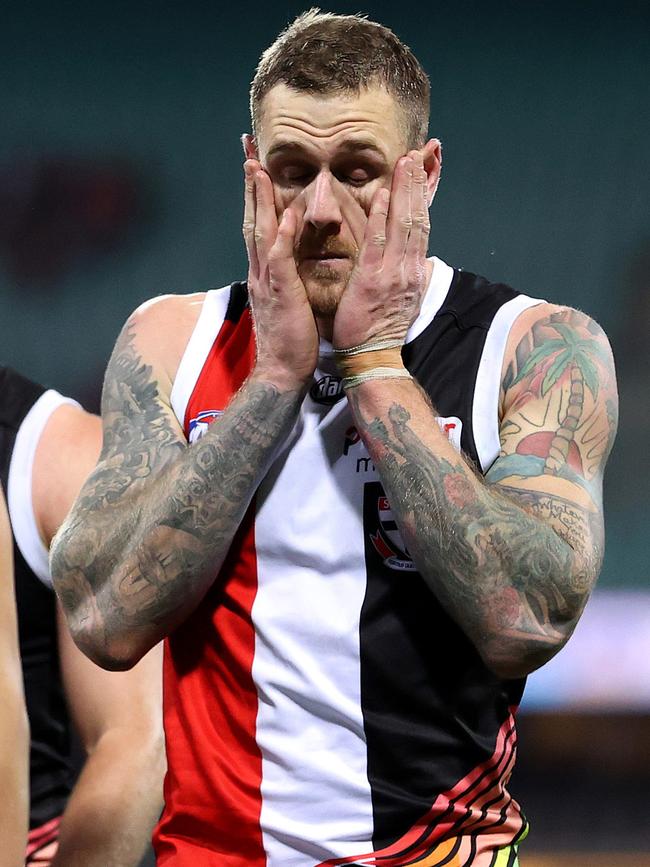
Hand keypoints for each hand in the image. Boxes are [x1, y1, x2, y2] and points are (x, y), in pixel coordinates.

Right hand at [242, 160, 318, 388]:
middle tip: (248, 152)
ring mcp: (267, 282)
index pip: (259, 226)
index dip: (256, 196)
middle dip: (250, 185)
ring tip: (257, 169)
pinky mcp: (280, 294)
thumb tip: (293, 259)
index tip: (256, 167)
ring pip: (260, 233)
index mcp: (265, 273)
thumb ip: (287, 276)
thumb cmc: (292, 339)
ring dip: (258, 200)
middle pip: (252, 220)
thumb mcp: (289, 299)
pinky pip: (279, 261)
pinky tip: (285, 214)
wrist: (282, 371)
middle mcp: (260, 272)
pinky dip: (281, 236)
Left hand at [332, 151, 429, 349]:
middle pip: (417, 218)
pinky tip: (384, 195)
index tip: (420, 171)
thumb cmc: (380, 329)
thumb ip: (406, 274)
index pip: (421, 226)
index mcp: (414, 272)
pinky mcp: (372, 282)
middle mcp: (409, 269)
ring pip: (403, 225)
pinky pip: (379, 245)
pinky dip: (383, 218)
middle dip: (417, 185)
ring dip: (405, 191)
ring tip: (405, 163)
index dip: (421, 197)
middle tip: (415, 154)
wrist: (373, 358)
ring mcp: (392, 274)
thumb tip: (416, 259)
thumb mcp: (401, 298)